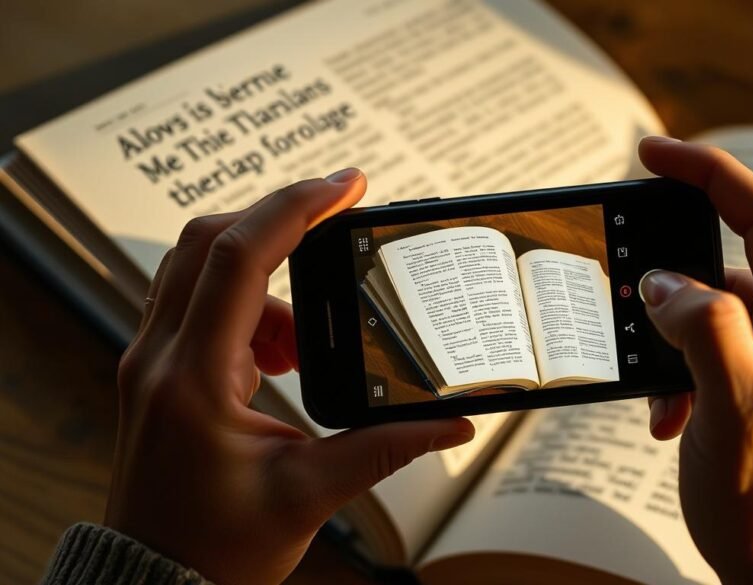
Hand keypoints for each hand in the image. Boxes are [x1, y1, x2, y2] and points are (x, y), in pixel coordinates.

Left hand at [108, 169, 474, 584]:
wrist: (157, 582)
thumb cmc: (217, 547)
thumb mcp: (309, 495)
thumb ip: (384, 448)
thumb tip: (452, 424)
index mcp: (195, 380)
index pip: (239, 260)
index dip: (294, 209)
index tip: (346, 185)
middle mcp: (161, 357)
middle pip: (208, 240)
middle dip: (279, 217)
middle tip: (340, 215)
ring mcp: (153, 359)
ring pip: (200, 266)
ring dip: (265, 270)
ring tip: (311, 335)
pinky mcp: (161, 370)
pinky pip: (201, 302)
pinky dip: (250, 306)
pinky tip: (283, 355)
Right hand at [638, 138, 752, 582]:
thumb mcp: (736, 411)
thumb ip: (703, 329)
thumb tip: (668, 284)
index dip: (710, 174)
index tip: (654, 154)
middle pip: (735, 274)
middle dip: (676, 293)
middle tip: (632, 312)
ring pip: (723, 326)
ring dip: (677, 350)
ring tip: (661, 402)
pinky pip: (725, 365)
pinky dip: (689, 380)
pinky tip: (675, 420)